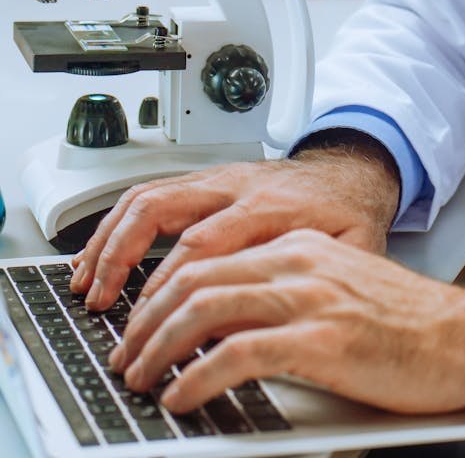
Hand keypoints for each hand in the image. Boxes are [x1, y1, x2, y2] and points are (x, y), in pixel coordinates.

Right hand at [71, 146, 399, 311]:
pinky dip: (117, 221)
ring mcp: (217, 178)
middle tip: (103, 306)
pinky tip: (100, 251)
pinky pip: (151, 191)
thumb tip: (287, 318)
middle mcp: (236, 186)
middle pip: (162, 210)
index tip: (150, 321)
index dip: (170, 284)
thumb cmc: (348, 211)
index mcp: (271, 206)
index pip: (204, 243)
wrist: (351, 170)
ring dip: (109, 238)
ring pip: (148, 196)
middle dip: (123, 259)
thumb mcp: (352, 246)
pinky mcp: (206, 179)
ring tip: (86, 282)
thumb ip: (320, 277)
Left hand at [108, 229, 464, 413]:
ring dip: (160, 346)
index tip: (142, 322)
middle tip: (126, 354)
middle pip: (195, 277)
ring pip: (206, 308)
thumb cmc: (408, 321)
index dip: (163, 291)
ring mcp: (308, 297)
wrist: (462, 334)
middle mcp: (297, 262)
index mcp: (299, 247)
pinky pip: (237, 353)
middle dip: (147, 319)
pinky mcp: (319, 339)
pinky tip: (183, 395)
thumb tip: (234, 327)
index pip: (210, 257)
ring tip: (141, 377)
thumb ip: (291, 292)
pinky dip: (198, 376)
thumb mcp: (340, 287)